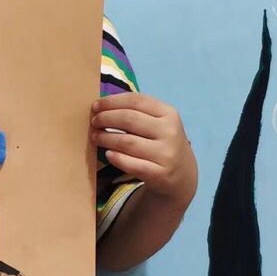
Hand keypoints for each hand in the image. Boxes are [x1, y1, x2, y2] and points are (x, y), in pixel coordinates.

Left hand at [90, 92, 197, 208]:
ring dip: (106, 138)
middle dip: (106, 118)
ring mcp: (165, 153)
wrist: (182, 175)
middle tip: (93, 122)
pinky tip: (108, 154)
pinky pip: (132, 164)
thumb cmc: (162, 144)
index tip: (95, 105)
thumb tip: (103, 105)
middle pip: (129, 119)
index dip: (112, 101)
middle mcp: (169, 131)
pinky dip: (117, 158)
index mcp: (168, 113)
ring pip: (127, 142)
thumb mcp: (159, 123)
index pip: (136, 100)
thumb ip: (137, 112)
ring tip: (95, 137)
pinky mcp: (159, 173)